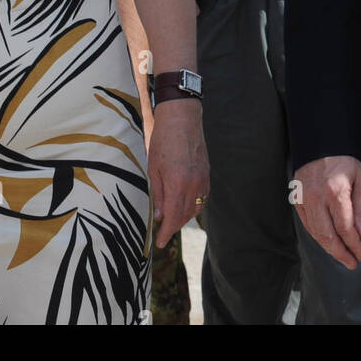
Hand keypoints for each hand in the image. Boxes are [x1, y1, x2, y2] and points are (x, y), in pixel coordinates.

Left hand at [146, 99, 208, 247]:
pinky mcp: (207, 173)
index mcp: (177, 183)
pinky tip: (184, 204)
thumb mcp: (153, 168)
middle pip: (185, 216)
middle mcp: (193, 184)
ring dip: (183, 217)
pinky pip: (202, 198)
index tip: (159, 243)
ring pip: (195, 208)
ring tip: (172, 219)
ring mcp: (203, 179)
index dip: (166, 233)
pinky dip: (193, 205)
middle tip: (162, 231)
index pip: (173, 218)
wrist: (182, 117)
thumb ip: (159, 194)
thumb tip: (161, 216)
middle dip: (173, 226)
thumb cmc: (163, 140)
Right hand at [293, 156, 360, 269]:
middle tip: (352, 264)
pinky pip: (307, 225)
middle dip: (341, 254)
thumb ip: (360, 209)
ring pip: (315, 233)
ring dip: (329, 249)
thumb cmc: (345, 161)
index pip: (345, 228)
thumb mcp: (360, 179)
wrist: (321, 142)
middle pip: (327, 236)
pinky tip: (328, 243)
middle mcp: (316, 197)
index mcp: (335, 192)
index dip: (354, 246)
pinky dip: (318, 236)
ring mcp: (304, 199)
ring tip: (342, 256)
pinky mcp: (297, 200)